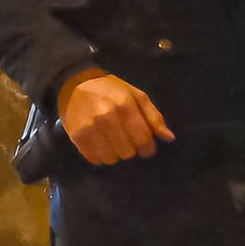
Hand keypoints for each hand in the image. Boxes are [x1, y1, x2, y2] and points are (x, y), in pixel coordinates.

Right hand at [56, 70, 175, 163]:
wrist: (74, 85)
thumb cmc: (111, 90)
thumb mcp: (136, 96)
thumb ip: (154, 117)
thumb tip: (169, 138)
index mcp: (124, 105)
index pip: (142, 138)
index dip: (148, 148)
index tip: (147, 148)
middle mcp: (106, 117)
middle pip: (128, 152)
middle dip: (131, 149)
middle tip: (127, 140)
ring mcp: (89, 128)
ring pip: (111, 159)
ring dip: (116, 154)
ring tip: (113, 141)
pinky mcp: (77, 137)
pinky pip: (95, 160)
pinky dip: (101, 156)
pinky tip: (101, 143)